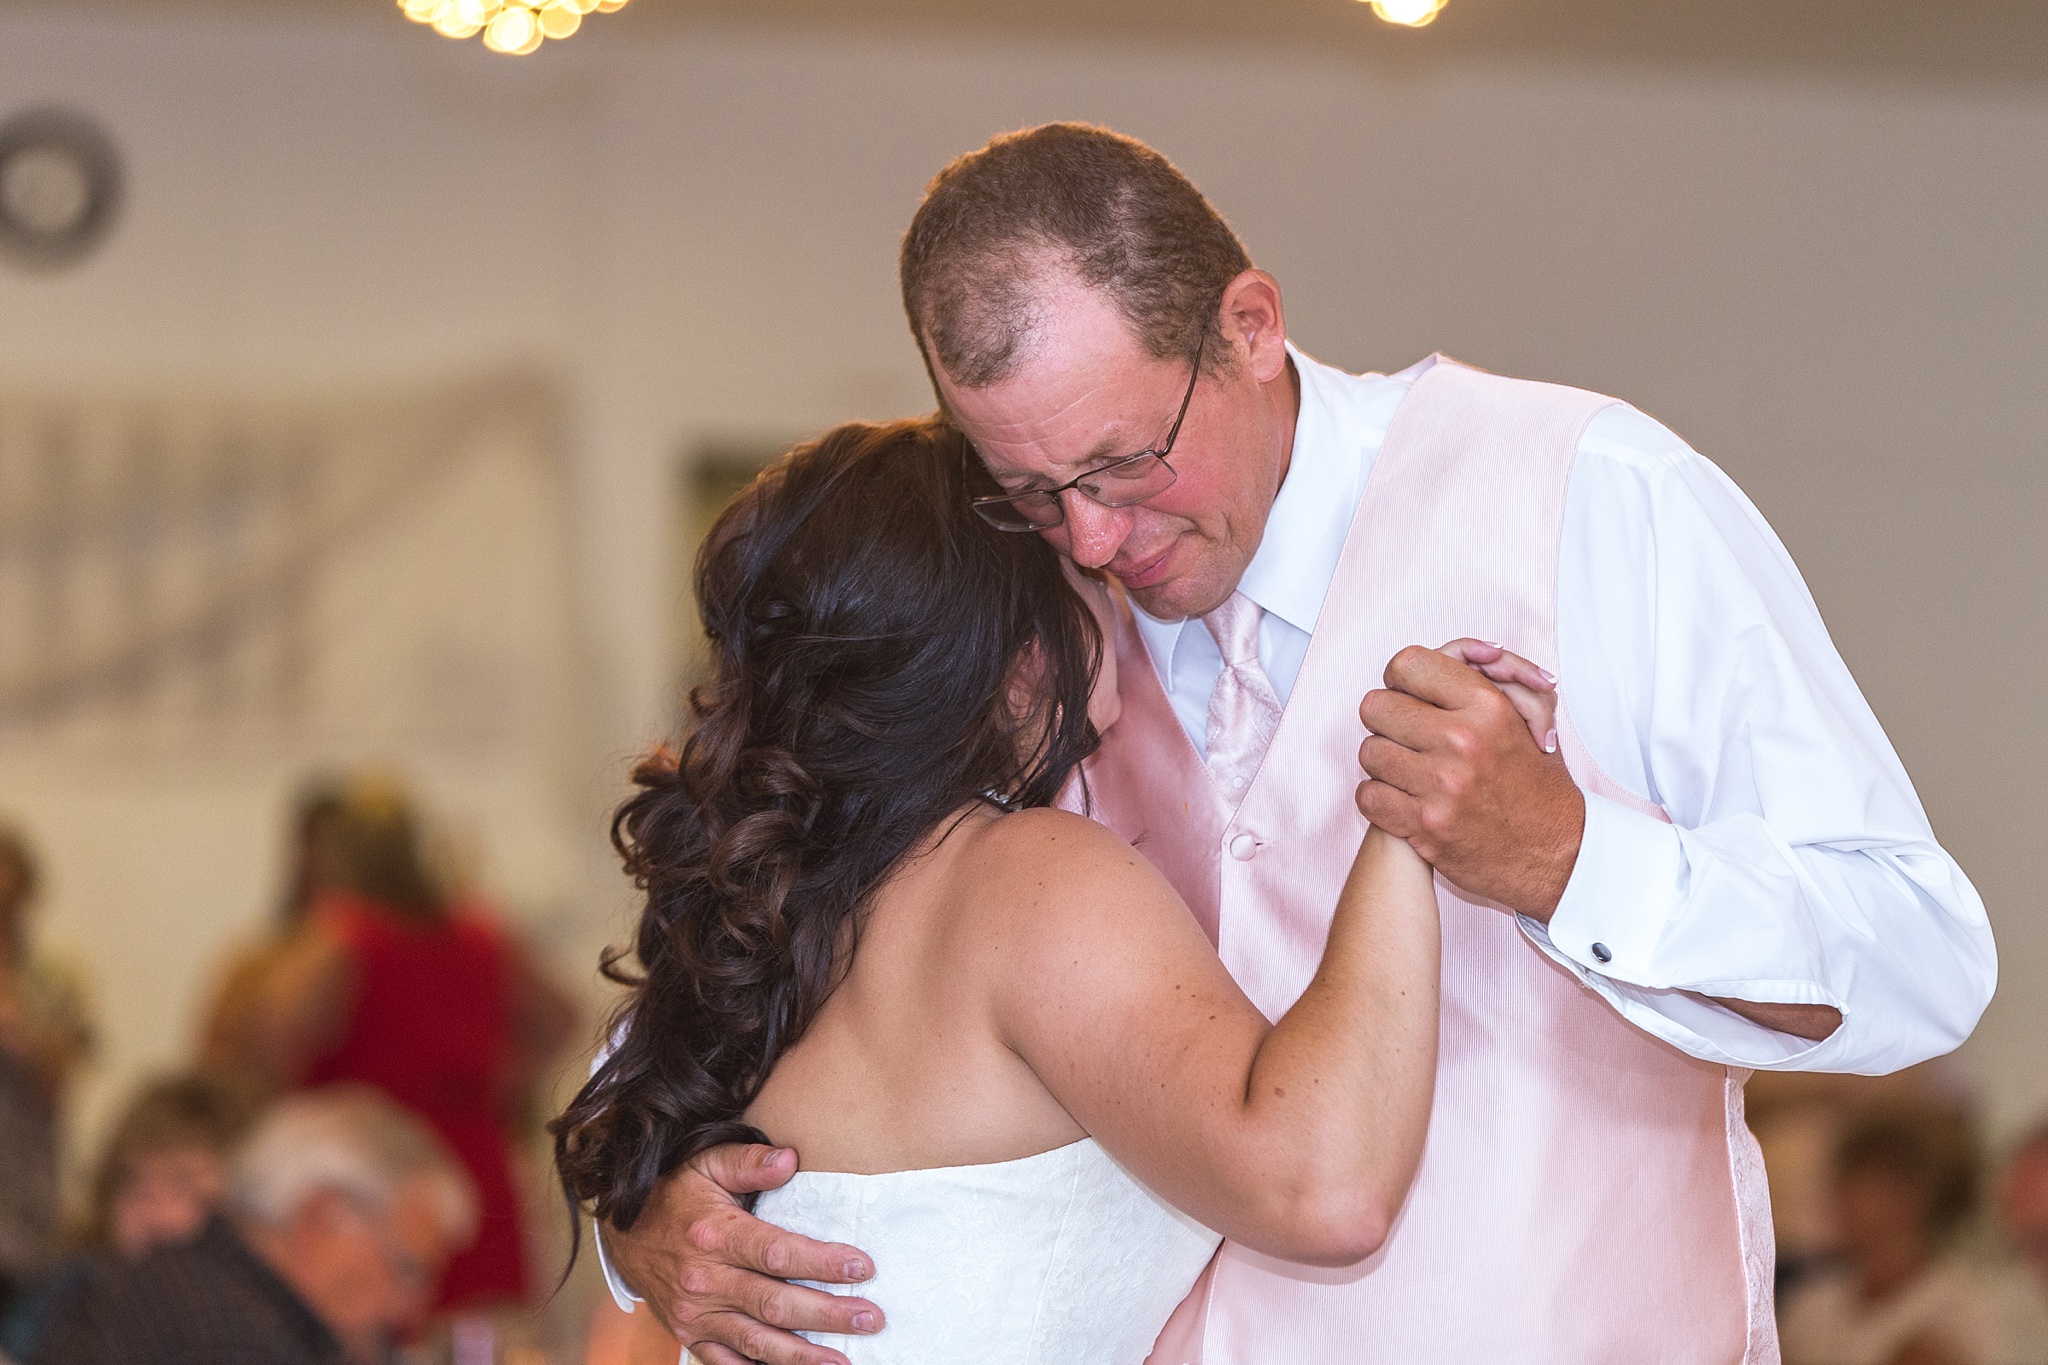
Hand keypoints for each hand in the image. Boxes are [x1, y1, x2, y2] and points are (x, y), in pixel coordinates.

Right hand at [604, 1143, 883, 1364]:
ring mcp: (696, 1314)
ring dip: (804, 1356)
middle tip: (871, 1319)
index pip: (778, 1253)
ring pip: (757, 1341)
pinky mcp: (690, 1335)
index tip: (863, 1268)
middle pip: (776, 1303)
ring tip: (845, 1360)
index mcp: (715, 1234)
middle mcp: (705, 1279)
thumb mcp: (706, 1162)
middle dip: (828, 1314)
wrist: (622, 1232)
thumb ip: (749, 1162)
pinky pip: (728, 1363)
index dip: (823, 1263)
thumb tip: (791, 1159)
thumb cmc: (675, 1192)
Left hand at [1355, 642, 1581, 919]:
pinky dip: (1381, 799)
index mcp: (1488, 707)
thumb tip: (1465, 652)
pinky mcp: (1425, 825)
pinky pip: (1368, 795)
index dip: (1402, 679)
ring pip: (1369, 752)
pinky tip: (1405, 799)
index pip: (1406, 664)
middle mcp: (1463, 741)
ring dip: (1385, 762)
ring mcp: (1441, 785)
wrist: (1556, 853)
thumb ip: (1493, 677)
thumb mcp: (1528, 718)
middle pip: (1376, 707)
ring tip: (1411, 769)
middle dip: (1388, 720)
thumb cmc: (1537, 781)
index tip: (1411, 696)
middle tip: (1407, 734)